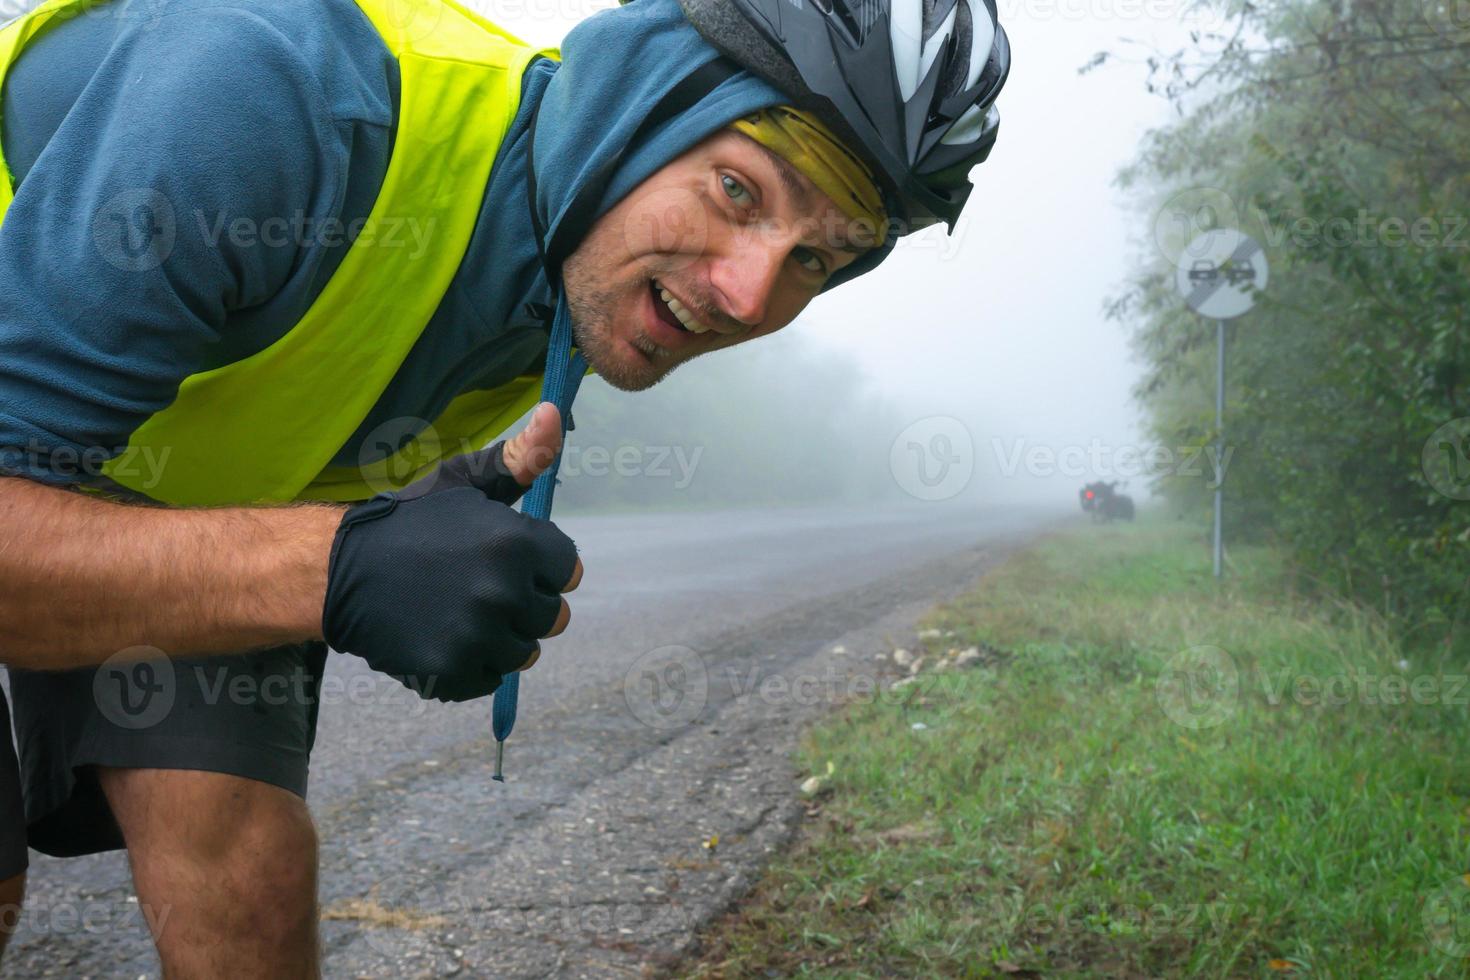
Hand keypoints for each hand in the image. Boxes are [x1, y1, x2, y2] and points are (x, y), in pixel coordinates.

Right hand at [321, 403, 583, 701]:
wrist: (337, 571)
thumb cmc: (409, 521)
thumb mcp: (464, 481)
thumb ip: (520, 458)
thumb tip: (553, 412)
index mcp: (514, 543)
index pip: (568, 569)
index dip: (542, 565)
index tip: (512, 561)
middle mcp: (501, 593)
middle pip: (551, 614)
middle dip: (524, 602)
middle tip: (481, 587)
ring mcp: (475, 637)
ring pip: (525, 651)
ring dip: (503, 636)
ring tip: (464, 612)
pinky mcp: (451, 672)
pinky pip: (491, 677)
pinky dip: (474, 664)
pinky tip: (446, 635)